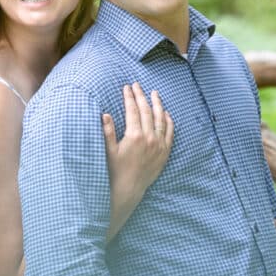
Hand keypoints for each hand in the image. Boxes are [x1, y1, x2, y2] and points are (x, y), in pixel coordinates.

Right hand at [102, 82, 173, 200]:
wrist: (128, 190)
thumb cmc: (115, 171)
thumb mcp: (108, 151)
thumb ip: (108, 131)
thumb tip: (105, 114)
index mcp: (134, 136)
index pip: (132, 110)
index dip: (129, 97)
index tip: (126, 87)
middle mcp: (149, 138)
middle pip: (146, 111)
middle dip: (141, 96)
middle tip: (137, 85)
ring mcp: (159, 145)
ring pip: (161, 119)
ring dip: (157, 104)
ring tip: (154, 93)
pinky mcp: (164, 152)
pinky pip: (170, 133)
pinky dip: (169, 121)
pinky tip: (166, 113)